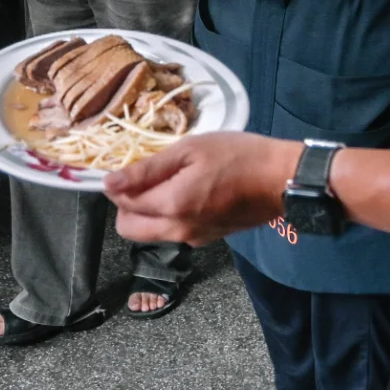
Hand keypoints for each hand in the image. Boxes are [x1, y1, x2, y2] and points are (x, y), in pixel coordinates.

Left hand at [105, 133, 301, 246]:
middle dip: (127, 203)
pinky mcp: (207, 238)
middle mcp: (177, 230)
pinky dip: (169, 216)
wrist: (281, 179)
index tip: (125, 164)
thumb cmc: (237, 156)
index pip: (122, 203)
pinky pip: (173, 232)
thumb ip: (147, 169)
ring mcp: (193, 239)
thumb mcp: (190, 150)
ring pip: (150, 233)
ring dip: (147, 211)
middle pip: (129, 228)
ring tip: (169, 179)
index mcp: (171, 206)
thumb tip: (108, 183)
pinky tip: (188, 190)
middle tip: (145, 175)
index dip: (117, 183)